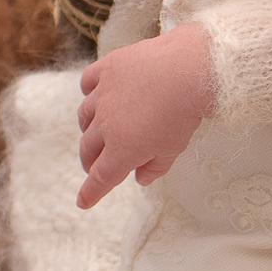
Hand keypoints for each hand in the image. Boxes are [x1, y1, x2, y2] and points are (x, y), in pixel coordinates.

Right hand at [76, 21, 214, 208]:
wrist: (188, 70)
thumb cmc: (184, 113)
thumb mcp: (173, 148)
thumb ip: (155, 167)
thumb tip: (140, 178)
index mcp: (123, 149)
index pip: (101, 177)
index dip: (91, 192)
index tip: (83, 202)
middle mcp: (106, 124)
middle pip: (88, 149)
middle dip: (90, 162)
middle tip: (95, 166)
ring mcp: (104, 94)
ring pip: (84, 116)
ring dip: (88, 129)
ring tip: (96, 132)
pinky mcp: (108, 68)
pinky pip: (88, 82)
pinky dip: (88, 92)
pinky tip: (95, 95)